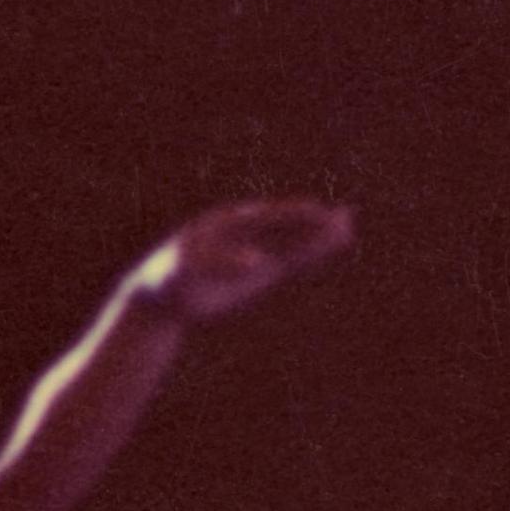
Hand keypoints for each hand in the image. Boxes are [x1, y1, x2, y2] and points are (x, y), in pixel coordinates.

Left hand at [127, 199, 356, 325]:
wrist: (161, 296)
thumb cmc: (169, 278)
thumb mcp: (188, 270)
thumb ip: (222, 264)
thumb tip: (256, 262)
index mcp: (227, 224)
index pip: (267, 217)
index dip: (292, 216)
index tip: (316, 213)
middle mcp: (244, 233)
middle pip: (285, 226)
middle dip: (313, 223)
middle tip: (345, 218)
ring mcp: (253, 251)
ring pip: (291, 242)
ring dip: (317, 237)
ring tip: (348, 228)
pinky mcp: (257, 272)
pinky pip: (288, 260)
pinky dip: (308, 255)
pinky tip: (328, 248)